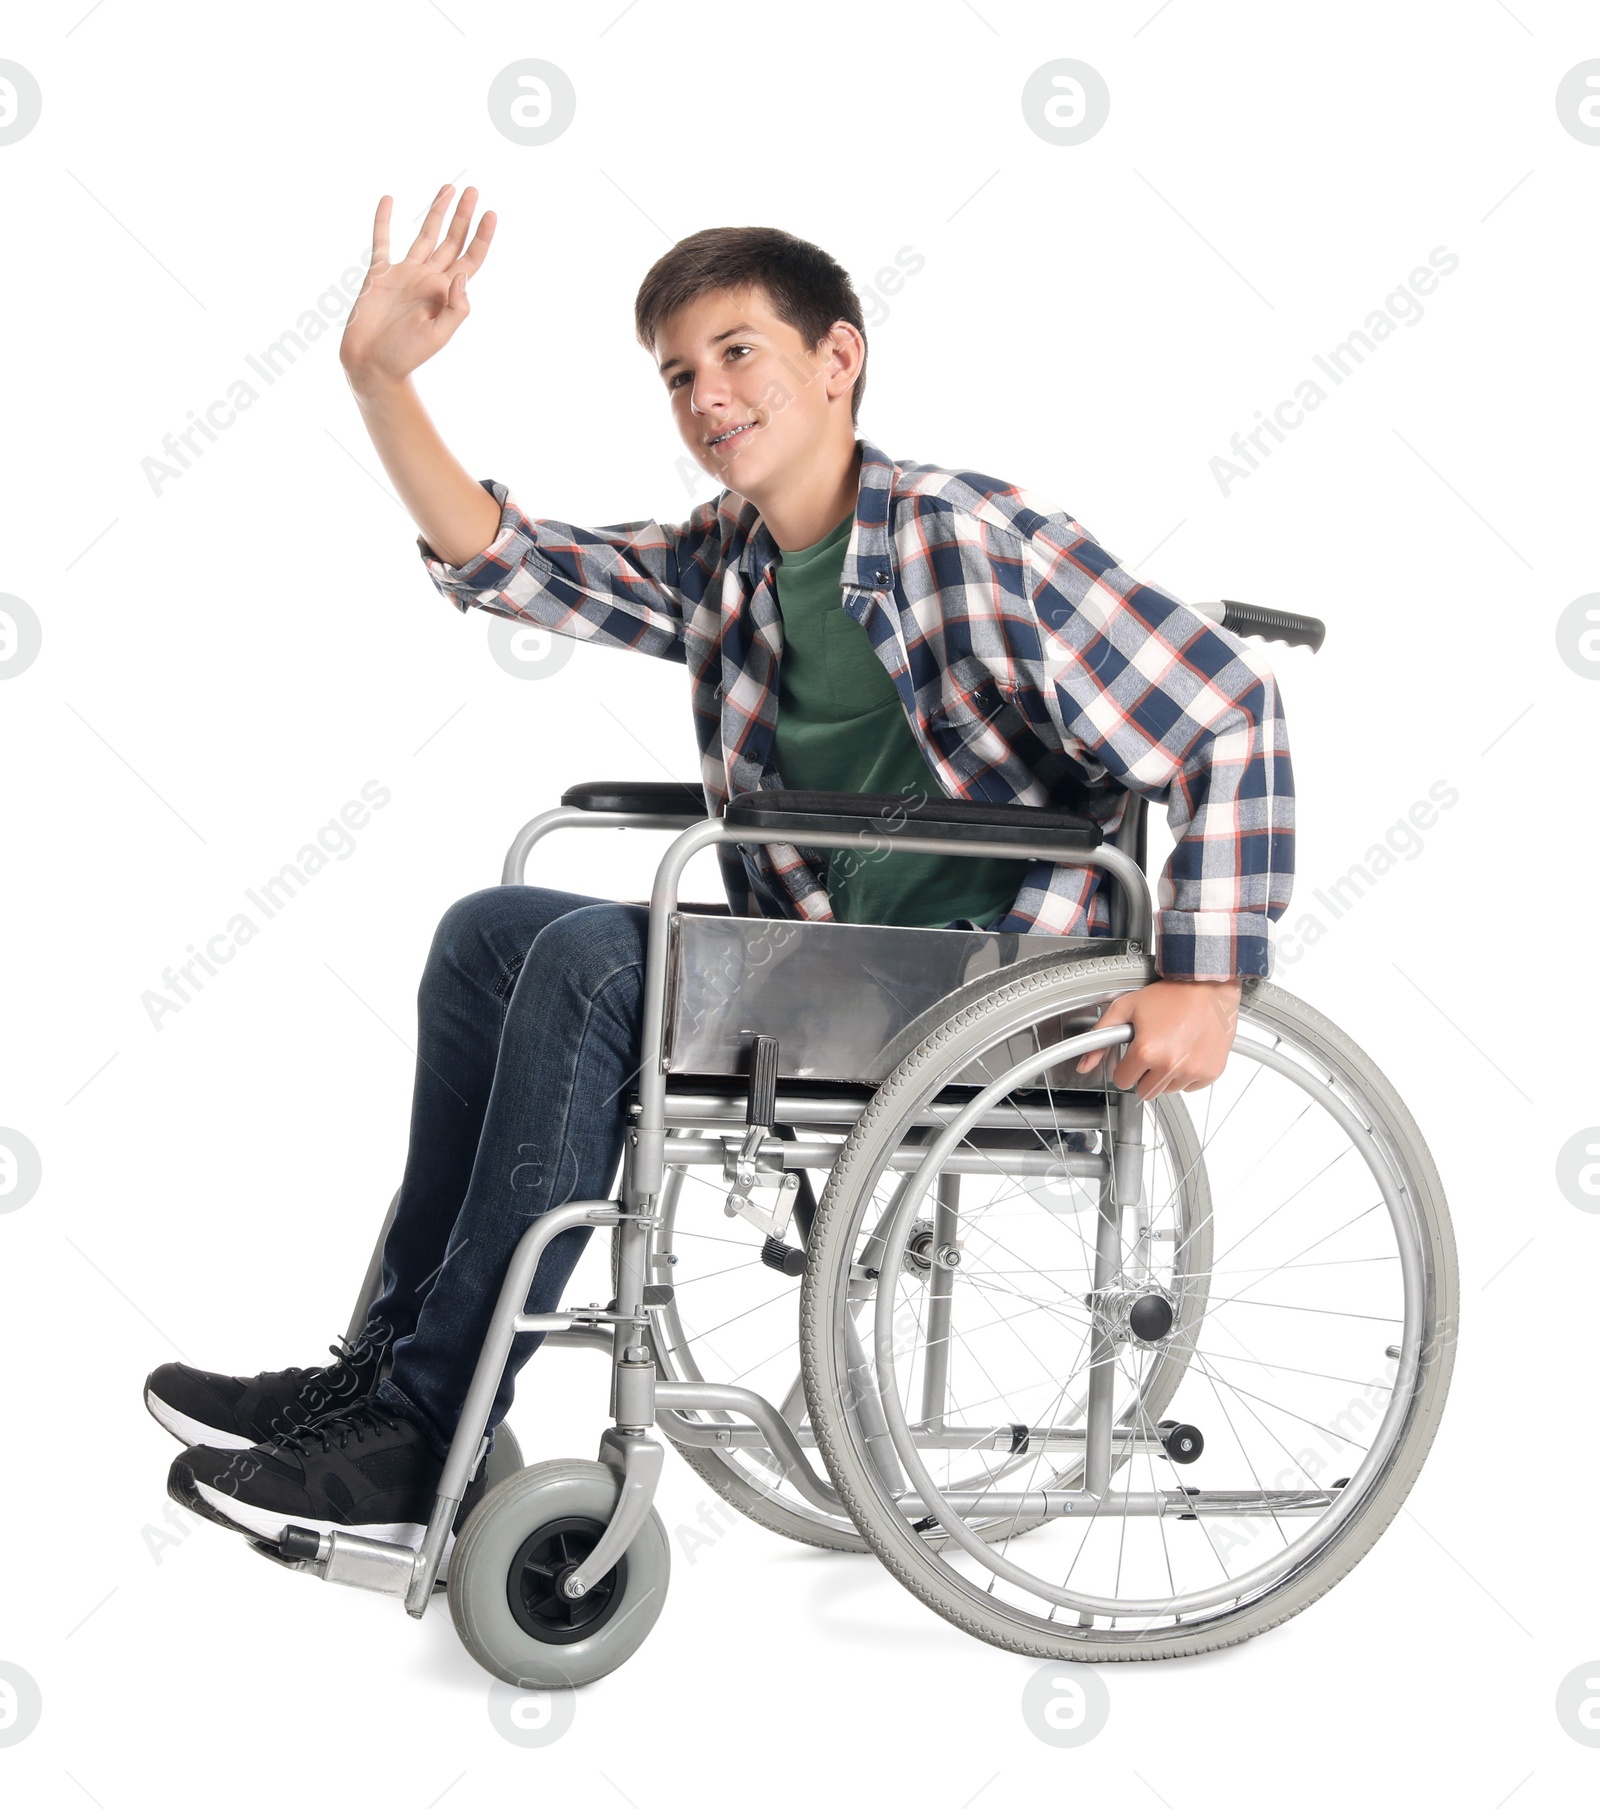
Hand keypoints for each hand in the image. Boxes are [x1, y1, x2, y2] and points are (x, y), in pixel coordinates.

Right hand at [340, 184, 495, 389]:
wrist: (371, 365)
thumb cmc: (406, 357)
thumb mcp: (439, 336)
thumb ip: (456, 308)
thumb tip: (462, 277)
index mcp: (445, 293)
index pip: (469, 259)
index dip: (482, 237)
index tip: (491, 213)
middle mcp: (428, 279)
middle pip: (451, 240)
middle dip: (463, 216)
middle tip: (474, 191)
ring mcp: (404, 274)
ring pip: (424, 235)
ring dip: (436, 212)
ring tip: (448, 188)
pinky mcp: (380, 274)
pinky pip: (382, 241)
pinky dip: (384, 220)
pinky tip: (389, 199)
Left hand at [1074, 977, 1241, 1099]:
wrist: (1207, 985)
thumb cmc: (1170, 994)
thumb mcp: (1125, 1008)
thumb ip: (1099, 1038)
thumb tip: (1084, 1064)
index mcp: (1146, 1051)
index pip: (1123, 1080)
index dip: (1125, 1066)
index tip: (1132, 1054)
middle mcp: (1170, 1065)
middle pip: (1144, 1091)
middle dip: (1144, 1074)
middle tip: (1152, 1051)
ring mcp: (1192, 1071)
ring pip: (1167, 1090)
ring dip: (1165, 1076)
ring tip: (1171, 1048)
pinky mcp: (1210, 1072)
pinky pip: (1190, 1087)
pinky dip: (1187, 1075)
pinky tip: (1186, 1052)